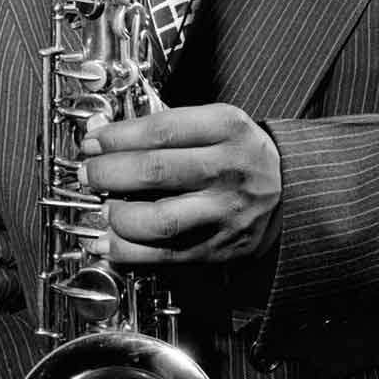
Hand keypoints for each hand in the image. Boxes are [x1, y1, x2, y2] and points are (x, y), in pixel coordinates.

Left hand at [78, 103, 281, 265]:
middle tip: (89, 173)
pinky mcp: (217, 248)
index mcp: (228, 129)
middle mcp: (229, 170)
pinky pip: (164, 254)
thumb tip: (104, 135)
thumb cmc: (241, 154)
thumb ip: (166, 127)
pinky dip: (127, 251)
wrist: (290, 193)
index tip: (93, 141)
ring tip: (101, 207)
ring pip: (160, 219)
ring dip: (117, 215)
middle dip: (108, 173)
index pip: (162, 130)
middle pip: (156, 172)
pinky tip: (108, 241)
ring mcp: (224, 213)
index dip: (118, 137)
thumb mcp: (217, 123)